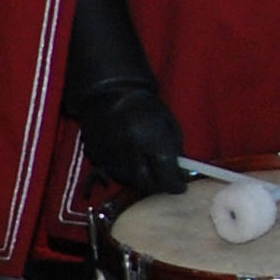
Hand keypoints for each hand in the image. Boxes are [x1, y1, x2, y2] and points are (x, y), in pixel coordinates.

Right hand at [63, 0, 188, 196]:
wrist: (109, 92)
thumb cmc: (144, 104)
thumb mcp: (167, 121)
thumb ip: (174, 147)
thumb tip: (179, 170)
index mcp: (152, 138)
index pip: (166, 173)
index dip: (175, 184)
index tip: (181, 186)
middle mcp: (131, 150)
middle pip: (147, 183)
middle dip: (159, 186)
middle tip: (166, 182)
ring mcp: (112, 155)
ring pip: (131, 180)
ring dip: (142, 180)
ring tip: (149, 170)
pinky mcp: (99, 156)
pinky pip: (115, 174)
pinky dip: (126, 173)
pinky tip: (132, 163)